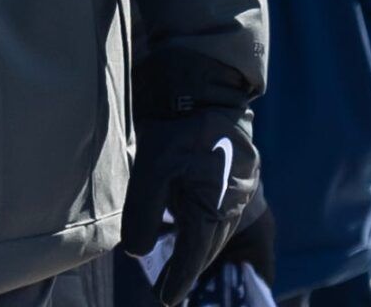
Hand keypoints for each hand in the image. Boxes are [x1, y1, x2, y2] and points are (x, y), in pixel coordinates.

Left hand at [123, 106, 258, 305]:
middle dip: (191, 269)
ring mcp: (233, 190)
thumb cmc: (176, 125)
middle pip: (208, 247)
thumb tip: (137, 251)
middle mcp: (230, 205)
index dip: (179, 280)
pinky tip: (187, 231)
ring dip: (198, 250)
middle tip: (169, 291)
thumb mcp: (153, 167)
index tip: (167, 301)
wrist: (201, 85)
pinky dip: (202, 228)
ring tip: (177, 269)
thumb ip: (143, 212)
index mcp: (216, 208)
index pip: (195, 255)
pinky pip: (216, 213)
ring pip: (213, 231)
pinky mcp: (228, 176)